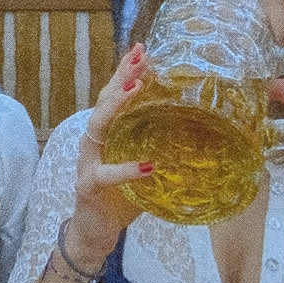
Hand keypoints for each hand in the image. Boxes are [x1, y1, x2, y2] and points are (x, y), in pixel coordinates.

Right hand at [65, 44, 153, 267]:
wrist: (95, 233)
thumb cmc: (120, 196)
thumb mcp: (142, 165)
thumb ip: (156, 145)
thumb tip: (195, 128)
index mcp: (106, 134)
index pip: (114, 95)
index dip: (126, 72)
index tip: (142, 49)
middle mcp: (94, 142)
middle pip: (104, 102)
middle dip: (122, 77)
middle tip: (141, 57)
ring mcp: (88, 163)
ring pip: (98, 127)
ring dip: (118, 106)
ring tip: (138, 89)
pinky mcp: (88, 187)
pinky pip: (105, 174)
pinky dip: (126, 169)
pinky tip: (147, 165)